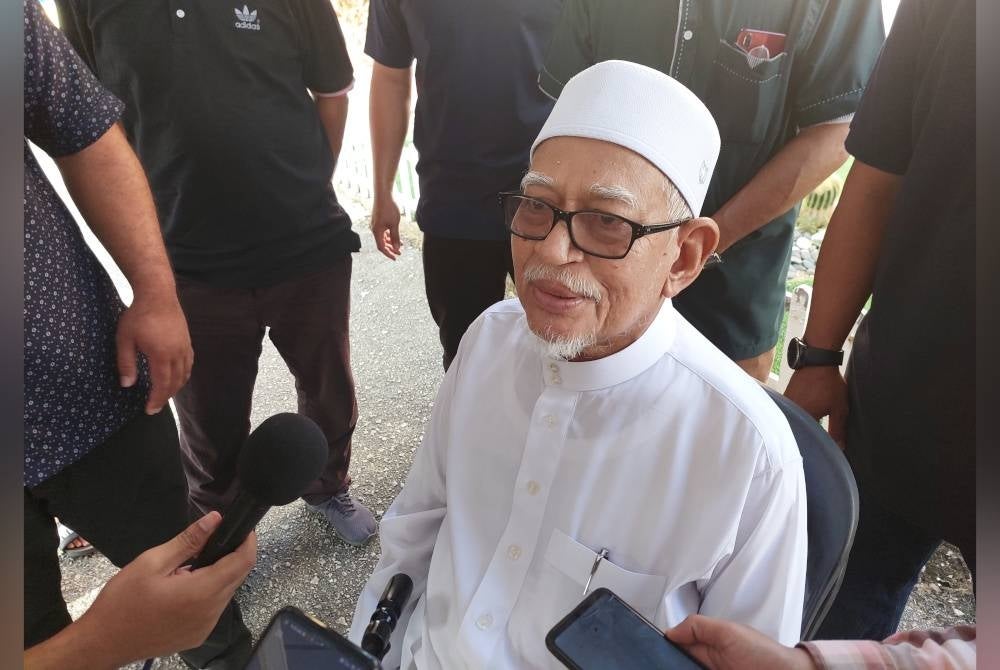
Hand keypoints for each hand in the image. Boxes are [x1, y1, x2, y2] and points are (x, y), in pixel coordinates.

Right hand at [70, 512, 255, 668]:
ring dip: (218, 575)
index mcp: (202, 592)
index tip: (242, 528)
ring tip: (189, 567)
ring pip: (226, 592)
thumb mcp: (152, 562)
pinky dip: (208, 593)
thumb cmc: (122, 602)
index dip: (248, 542)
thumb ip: (188, 541)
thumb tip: (215, 520)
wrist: (102, 643)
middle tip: (210, 542)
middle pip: (238, 576)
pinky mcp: (198, 635)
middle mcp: (210, 612)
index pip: (243, 562)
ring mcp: (205, 627)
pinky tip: (185, 587)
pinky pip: (214, 608)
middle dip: (232, 556)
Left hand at [116, 291, 192, 414]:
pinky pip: (189, 363)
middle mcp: (177, 353)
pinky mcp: (187, 341)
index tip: (149, 410)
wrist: (157, 294)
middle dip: (166, 397)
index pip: (161, 385)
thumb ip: (126, 364)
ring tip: (165, 394)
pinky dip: (183, 374)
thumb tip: (127, 385)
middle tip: (155, 407)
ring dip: (175, 387)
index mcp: (161, 355)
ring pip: (184, 374)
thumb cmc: (138, 315)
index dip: (156, 400)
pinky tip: (176, 376)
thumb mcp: (125, 339)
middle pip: (175, 383)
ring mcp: (184, 346)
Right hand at [371, 196, 402, 259]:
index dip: (388, 254)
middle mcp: (374, 229)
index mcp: (376, 231)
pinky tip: (396, 236)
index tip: (395, 258)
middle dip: (391, 249)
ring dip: (391, 242)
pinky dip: (389, 235)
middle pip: (382, 243)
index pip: (381, 247)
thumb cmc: (388, 208)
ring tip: (401, 245)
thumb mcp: (394, 224)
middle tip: (400, 253)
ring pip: (383, 237)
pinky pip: (383, 231)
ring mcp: (376, 225)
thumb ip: (395, 237)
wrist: (383, 195)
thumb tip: (397, 248)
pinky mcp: (378, 220)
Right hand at [666, 615, 816, 669]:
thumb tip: (670, 632)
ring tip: (668, 668)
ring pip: (685, 669)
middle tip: (662, 664)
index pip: (677, 644)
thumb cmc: (764, 654)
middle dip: (669, 663)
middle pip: (678, 661)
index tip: (653, 650)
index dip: (665, 646)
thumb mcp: (729, 631)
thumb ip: (699, 626)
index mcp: (707, 644)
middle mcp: (706, 662)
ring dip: (677, 668)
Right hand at [784, 366, 848, 446]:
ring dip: (802, 424)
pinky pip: (791, 412)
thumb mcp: (839, 408)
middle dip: (808, 435)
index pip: (808, 439)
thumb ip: (838, 428)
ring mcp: (787, 403)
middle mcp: (792, 412)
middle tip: (817, 438)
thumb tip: (839, 446)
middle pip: (798, 430)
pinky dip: (797, 415)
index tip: (822, 447)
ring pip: (793, 421)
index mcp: (804, 417)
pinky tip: (806, 413)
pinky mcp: (786, 397)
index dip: (815, 444)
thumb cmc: (829, 383)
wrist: (817, 360)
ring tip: (812, 425)